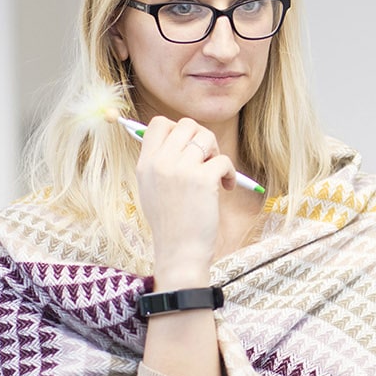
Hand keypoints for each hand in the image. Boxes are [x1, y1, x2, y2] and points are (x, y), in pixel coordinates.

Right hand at [134, 116, 236, 285]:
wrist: (179, 251)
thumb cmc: (170, 223)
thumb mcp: (151, 189)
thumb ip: (160, 162)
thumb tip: (178, 136)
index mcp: (145, 164)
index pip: (159, 123)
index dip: (178, 130)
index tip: (188, 148)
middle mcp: (160, 163)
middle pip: (186, 125)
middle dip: (202, 139)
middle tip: (206, 161)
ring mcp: (181, 170)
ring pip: (206, 137)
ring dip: (216, 152)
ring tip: (216, 174)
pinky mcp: (203, 179)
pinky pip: (224, 159)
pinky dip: (230, 172)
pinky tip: (227, 187)